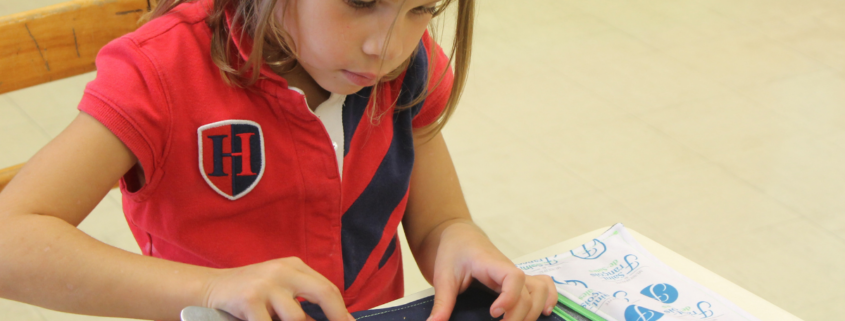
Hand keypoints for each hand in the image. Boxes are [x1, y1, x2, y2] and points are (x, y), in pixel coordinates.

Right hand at [202, 257, 353, 320]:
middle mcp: (282, 271)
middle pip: (323, 294)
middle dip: (336, 316)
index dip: (341, 311)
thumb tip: (328, 320)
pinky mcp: (249, 300)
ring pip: (297, 318)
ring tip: (276, 320)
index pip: (327, 288)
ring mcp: (266, 285)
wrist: (208, 288)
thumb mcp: (277, 289)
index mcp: (293, 266)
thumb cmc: (248, 294)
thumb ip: (300, 301)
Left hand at [427, 223, 557, 320]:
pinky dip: (549, 298)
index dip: (510, 298)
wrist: (460, 236)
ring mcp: (516, 275)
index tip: (494, 314)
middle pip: (529, 292)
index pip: (514, 278)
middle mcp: (509, 269)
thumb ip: (441, 302)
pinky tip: (544, 313)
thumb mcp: (443, 276)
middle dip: (519, 316)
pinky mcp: (518, 281)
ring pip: (541, 290)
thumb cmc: (453, 252)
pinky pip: (543, 286)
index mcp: (491, 264)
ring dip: (535, 310)